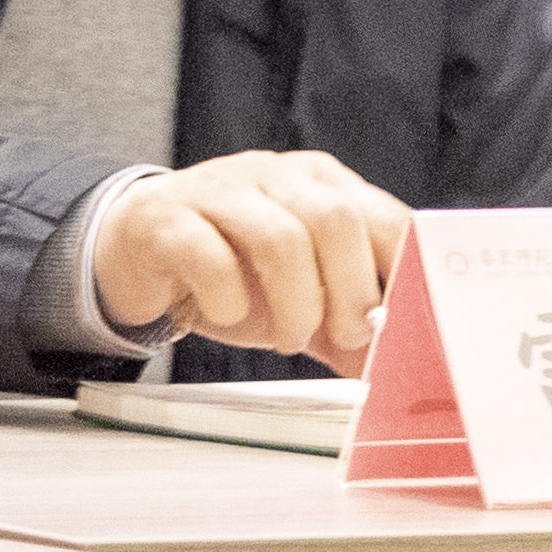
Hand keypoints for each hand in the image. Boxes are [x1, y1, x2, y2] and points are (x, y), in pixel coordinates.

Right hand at [89, 147, 410, 366]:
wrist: (139, 254)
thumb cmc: (234, 273)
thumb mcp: (307, 299)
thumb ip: (354, 328)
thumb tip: (411, 375)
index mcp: (321, 184)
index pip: (386, 217)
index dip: (406, 275)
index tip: (409, 325)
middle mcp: (272, 175)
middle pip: (335, 221)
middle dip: (349, 294)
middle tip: (342, 334)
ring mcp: (216, 189)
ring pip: (279, 238)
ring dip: (295, 306)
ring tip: (289, 340)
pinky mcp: (165, 215)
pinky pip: (207, 255)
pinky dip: (228, 302)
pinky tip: (228, 315)